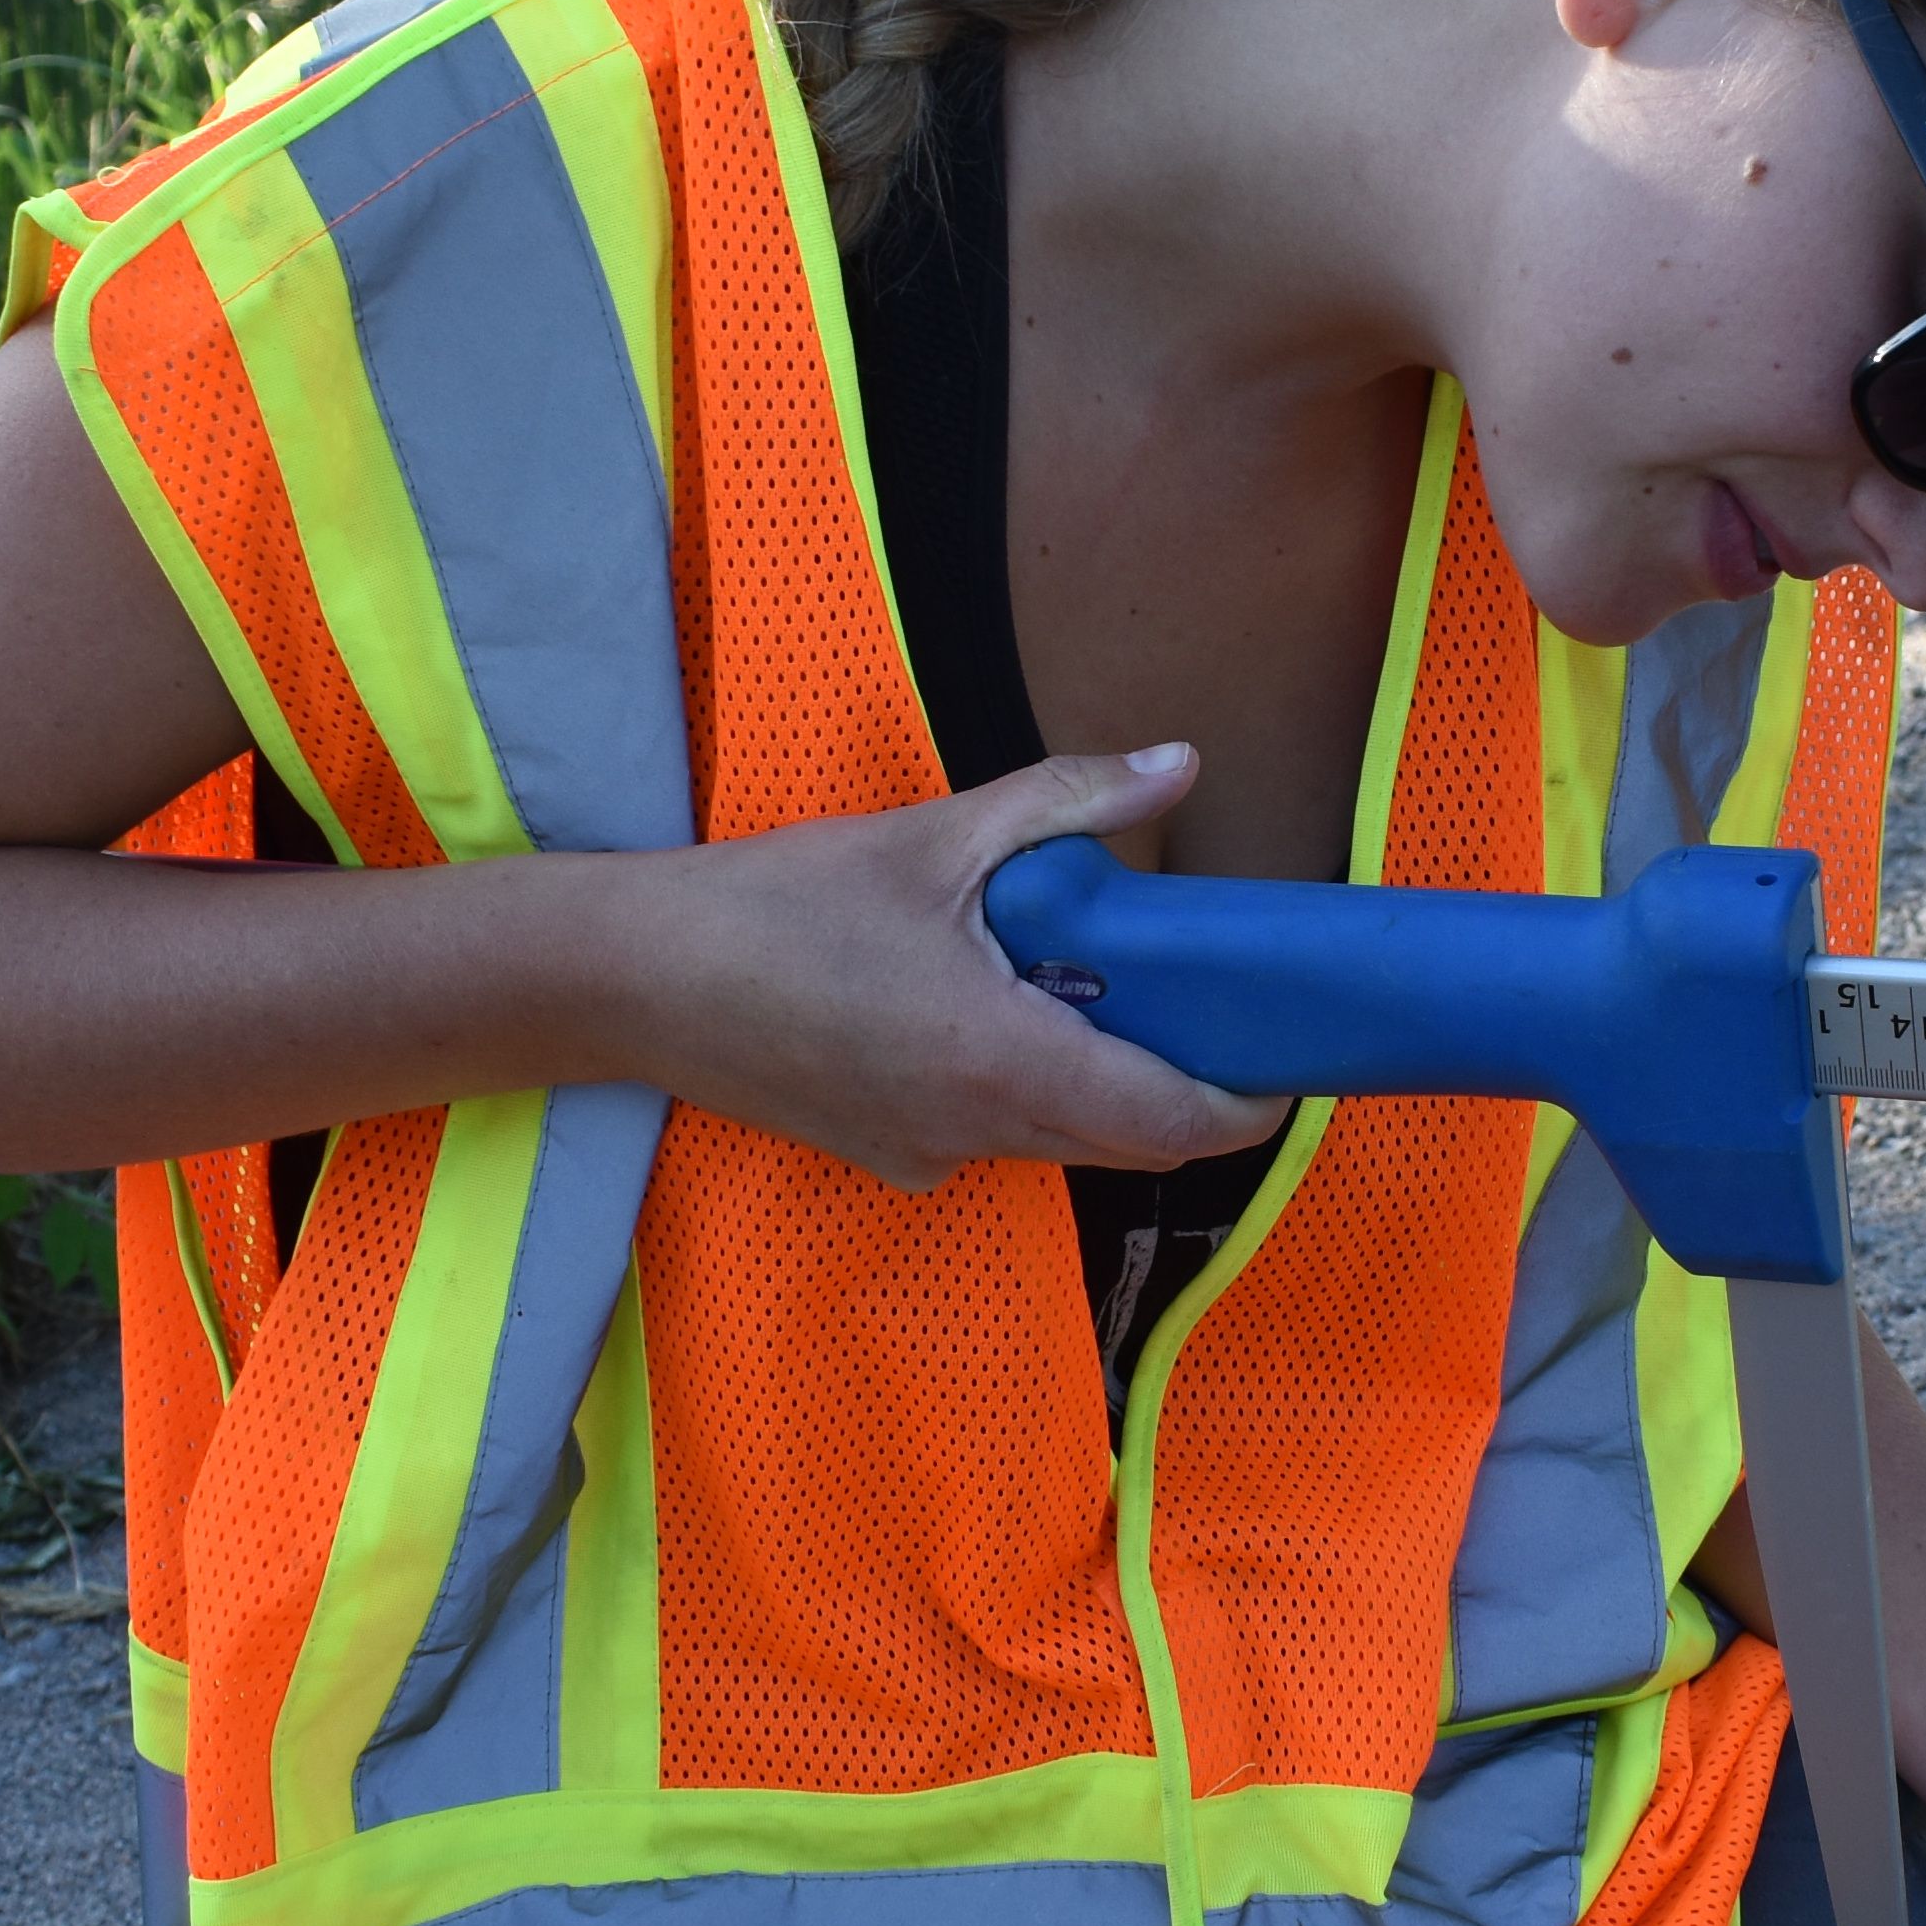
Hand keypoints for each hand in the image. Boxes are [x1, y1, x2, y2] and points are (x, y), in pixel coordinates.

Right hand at [628, 745, 1292, 1190]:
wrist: (636, 979)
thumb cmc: (780, 906)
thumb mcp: (936, 836)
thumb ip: (1070, 802)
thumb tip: (1178, 766)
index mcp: (1000, 1058)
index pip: (1168, 1121)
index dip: (1245, 1109)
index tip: (1289, 1069)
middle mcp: (976, 1130)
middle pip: (1131, 1142)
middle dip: (1187, 1091)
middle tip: (1217, 1015)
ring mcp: (931, 1156)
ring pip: (1064, 1141)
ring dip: (1104, 1084)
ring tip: (1101, 991)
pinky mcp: (891, 1159)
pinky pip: (996, 1137)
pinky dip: (1028, 1089)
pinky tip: (993, 1009)